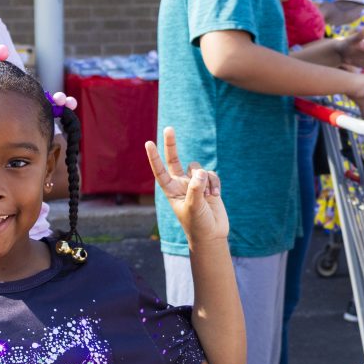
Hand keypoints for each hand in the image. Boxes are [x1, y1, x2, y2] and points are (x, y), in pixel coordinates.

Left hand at [146, 128, 228, 246]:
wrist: (212, 235)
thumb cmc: (197, 224)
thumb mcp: (193, 207)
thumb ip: (195, 189)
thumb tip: (199, 172)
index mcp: (171, 190)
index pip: (160, 171)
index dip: (154, 158)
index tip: (148, 143)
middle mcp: (181, 184)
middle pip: (174, 160)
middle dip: (171, 145)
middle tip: (169, 129)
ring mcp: (195, 183)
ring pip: (198, 168)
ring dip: (205, 179)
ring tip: (207, 195)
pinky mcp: (208, 184)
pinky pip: (211, 175)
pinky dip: (215, 183)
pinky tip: (215, 195)